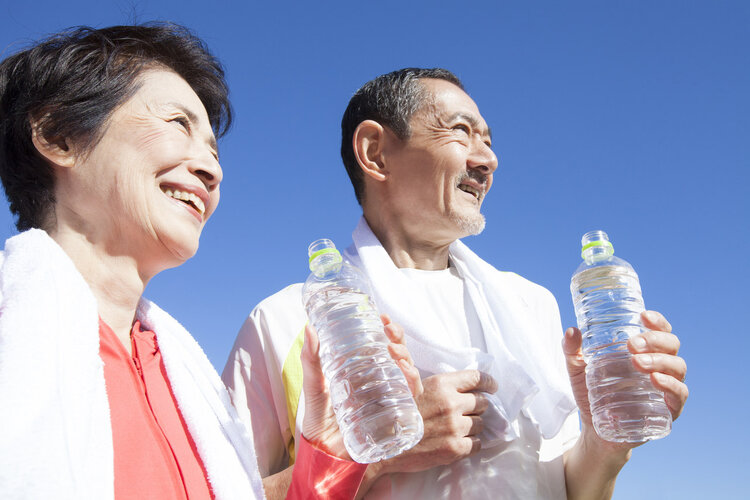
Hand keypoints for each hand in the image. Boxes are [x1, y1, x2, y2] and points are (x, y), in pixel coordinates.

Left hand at [299, 315, 422, 458]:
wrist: (322, 450)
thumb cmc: (318, 417)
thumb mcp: (313, 384)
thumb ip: (311, 359)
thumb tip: (309, 327)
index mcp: (366, 370)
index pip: (384, 344)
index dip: (389, 330)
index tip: (383, 317)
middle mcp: (382, 381)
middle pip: (400, 355)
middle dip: (399, 339)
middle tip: (389, 330)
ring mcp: (390, 397)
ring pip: (409, 372)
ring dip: (406, 357)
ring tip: (393, 350)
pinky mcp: (395, 414)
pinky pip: (411, 396)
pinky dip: (412, 381)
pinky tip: (404, 372)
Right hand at [372, 369, 497, 476]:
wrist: (384, 444)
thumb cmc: (397, 413)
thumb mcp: (411, 387)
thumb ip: (429, 378)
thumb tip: (431, 364)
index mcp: (442, 384)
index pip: (477, 378)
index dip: (488, 382)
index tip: (492, 387)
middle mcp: (451, 404)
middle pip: (483, 402)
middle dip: (476, 406)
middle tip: (464, 411)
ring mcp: (455, 427)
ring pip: (481, 424)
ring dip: (471, 426)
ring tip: (454, 428)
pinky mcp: (456, 448)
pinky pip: (477, 444)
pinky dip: (470, 444)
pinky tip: (456, 441)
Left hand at [562, 310, 687, 448]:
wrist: (594, 429)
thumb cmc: (591, 392)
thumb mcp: (577, 369)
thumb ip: (572, 350)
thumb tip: (571, 331)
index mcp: (645, 351)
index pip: (660, 330)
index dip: (657, 321)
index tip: (643, 316)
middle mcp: (661, 366)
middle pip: (671, 345)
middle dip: (654, 340)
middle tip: (632, 345)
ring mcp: (667, 388)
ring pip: (677, 367)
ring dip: (660, 361)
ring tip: (637, 362)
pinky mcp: (668, 410)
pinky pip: (679, 395)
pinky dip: (671, 386)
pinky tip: (655, 381)